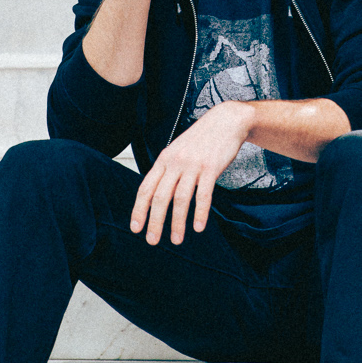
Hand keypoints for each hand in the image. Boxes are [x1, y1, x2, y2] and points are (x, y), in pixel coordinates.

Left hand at [130, 103, 252, 244]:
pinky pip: (203, 195)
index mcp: (164, 159)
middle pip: (160, 196)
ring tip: (176, 240)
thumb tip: (157, 196)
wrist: (225, 121)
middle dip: (155, 221)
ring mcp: (193, 165)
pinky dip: (200, 213)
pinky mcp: (210, 168)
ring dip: (177, 222)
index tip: (136, 228)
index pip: (146, 188)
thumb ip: (168, 171)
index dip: (139, 209)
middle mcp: (175, 162)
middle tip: (152, 241)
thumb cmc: (200, 140)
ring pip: (180, 199)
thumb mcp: (178, 151)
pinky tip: (198, 227)